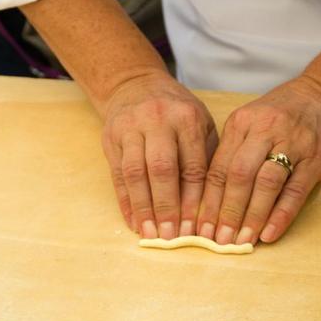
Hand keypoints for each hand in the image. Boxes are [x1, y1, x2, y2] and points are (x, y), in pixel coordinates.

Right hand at [102, 70, 217, 238]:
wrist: (134, 84)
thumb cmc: (175, 109)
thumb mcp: (199, 121)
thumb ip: (206, 154)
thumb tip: (209, 203)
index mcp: (187, 118)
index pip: (192, 164)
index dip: (193, 199)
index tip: (194, 226)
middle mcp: (158, 120)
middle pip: (162, 169)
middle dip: (167, 206)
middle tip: (171, 236)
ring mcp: (130, 128)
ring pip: (135, 173)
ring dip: (143, 208)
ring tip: (151, 233)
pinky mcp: (111, 138)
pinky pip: (117, 174)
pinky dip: (125, 201)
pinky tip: (133, 221)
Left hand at [196, 76, 320, 244]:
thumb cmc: (276, 117)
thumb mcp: (247, 124)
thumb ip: (229, 154)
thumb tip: (208, 200)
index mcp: (241, 122)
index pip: (220, 166)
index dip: (209, 200)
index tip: (201, 227)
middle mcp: (265, 130)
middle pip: (240, 174)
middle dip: (228, 211)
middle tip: (220, 239)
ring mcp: (293, 143)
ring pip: (267, 183)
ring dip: (253, 215)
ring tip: (242, 240)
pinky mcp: (316, 159)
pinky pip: (296, 191)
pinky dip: (281, 215)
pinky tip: (269, 234)